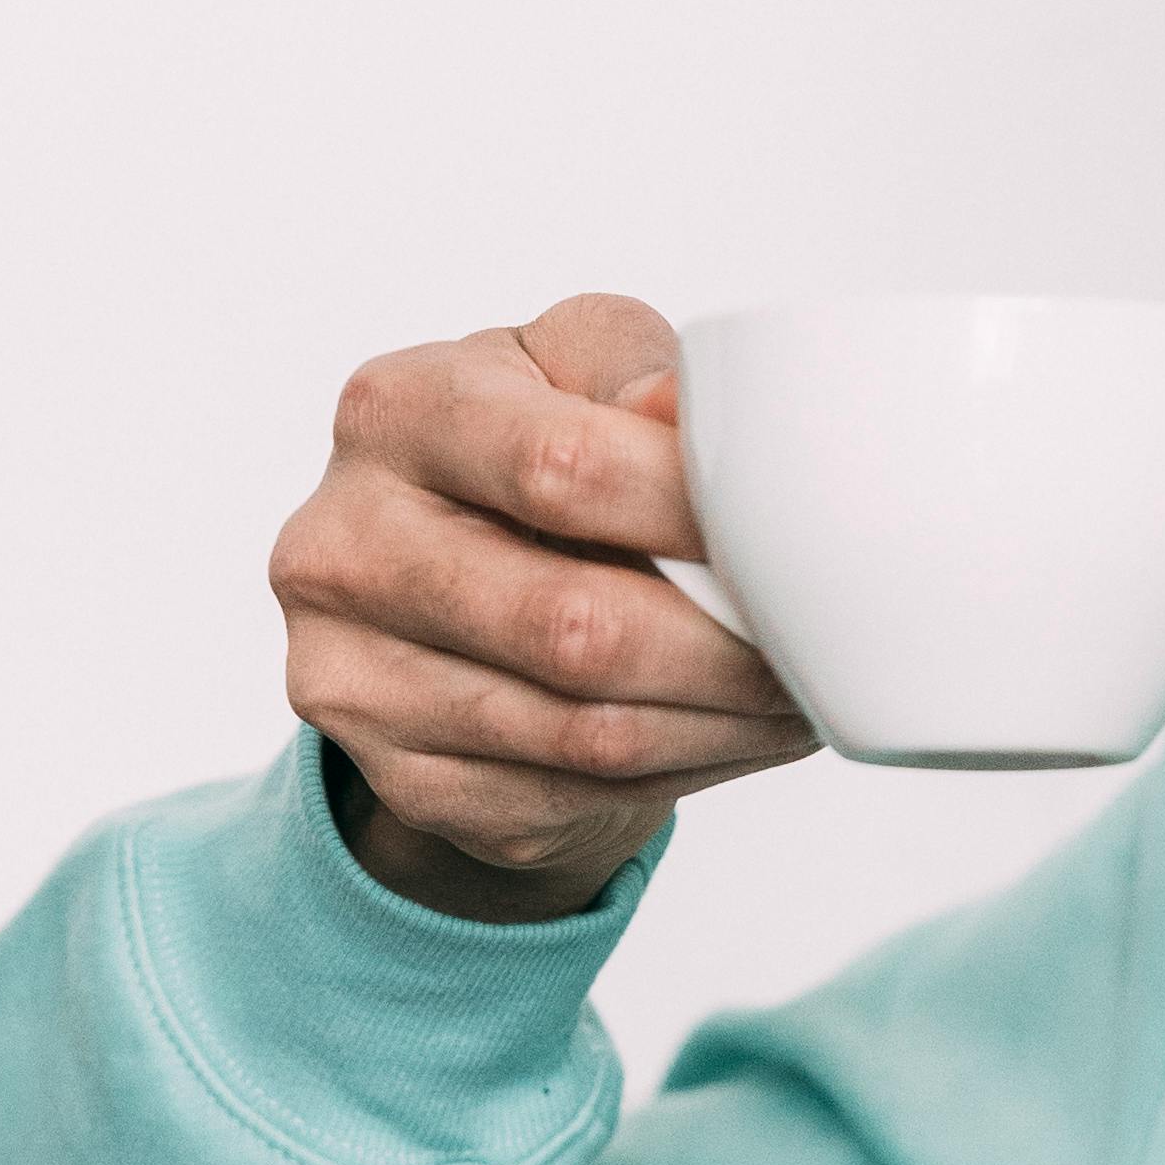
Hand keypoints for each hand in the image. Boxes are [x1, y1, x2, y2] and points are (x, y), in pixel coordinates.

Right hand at [270, 290, 813, 921]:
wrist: (438, 583)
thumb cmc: (526, 452)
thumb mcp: (571, 369)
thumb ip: (634, 373)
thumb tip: (700, 414)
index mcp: (394, 412)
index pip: (559, 467)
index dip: (695, 511)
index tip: (796, 534)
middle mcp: (342, 546)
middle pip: (572, 627)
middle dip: (727, 648)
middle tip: (823, 646)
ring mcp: (353, 676)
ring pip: (584, 733)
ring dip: (721, 725)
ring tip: (801, 695)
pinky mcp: (399, 777)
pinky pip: (569, 795)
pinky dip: (681, 772)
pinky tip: (735, 734)